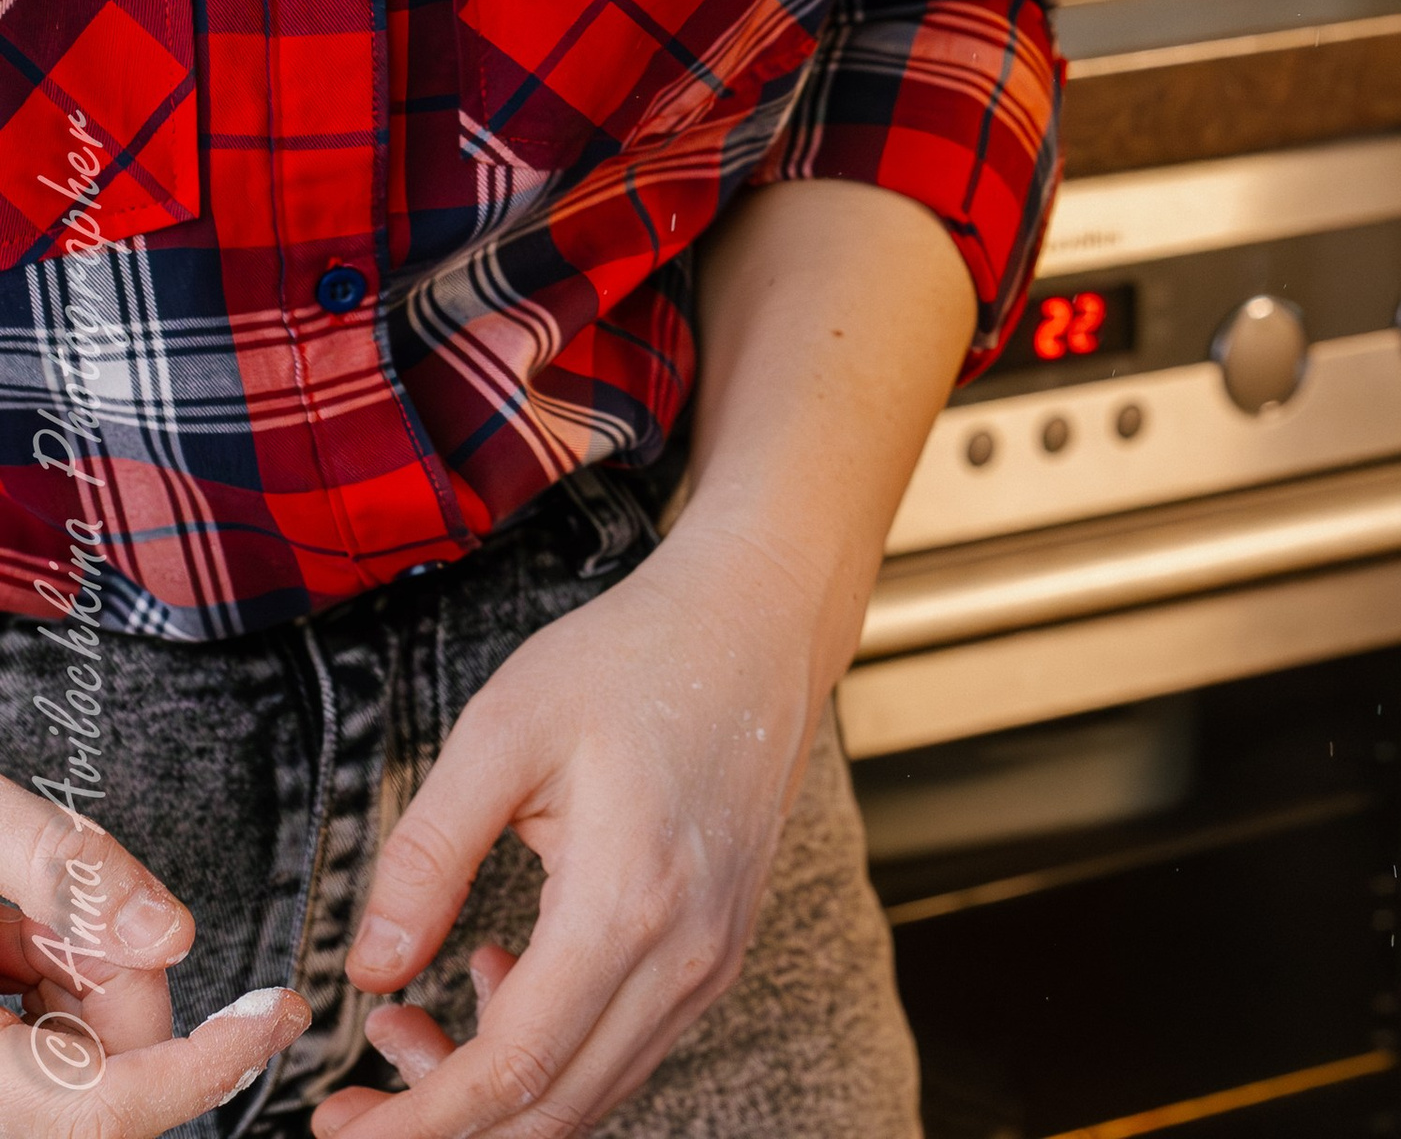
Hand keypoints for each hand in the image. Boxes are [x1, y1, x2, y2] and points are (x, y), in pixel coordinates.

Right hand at [0, 767, 306, 1128]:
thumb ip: (65, 870)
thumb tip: (171, 932)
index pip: (110, 1110)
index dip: (210, 1062)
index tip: (280, 1013)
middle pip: (111, 1061)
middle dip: (119, 967)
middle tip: (61, 902)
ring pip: (83, 1047)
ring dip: (77, 964)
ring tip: (11, 915)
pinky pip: (45, 1035)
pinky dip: (48, 973)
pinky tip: (9, 932)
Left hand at [310, 519, 835, 1138]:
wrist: (757, 617)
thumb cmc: (637, 656)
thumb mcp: (504, 729)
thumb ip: (428, 855)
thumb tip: (369, 968)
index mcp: (629, 901)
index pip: (513, 1069)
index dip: (416, 1123)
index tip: (339, 1123)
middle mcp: (686, 952)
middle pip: (554, 1110)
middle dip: (442, 1129)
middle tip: (354, 1101)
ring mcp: (712, 956)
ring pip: (591, 1091)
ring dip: (493, 1092)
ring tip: (411, 1023)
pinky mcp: (719, 946)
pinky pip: (627, 1045)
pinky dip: (551, 1052)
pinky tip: (499, 979)